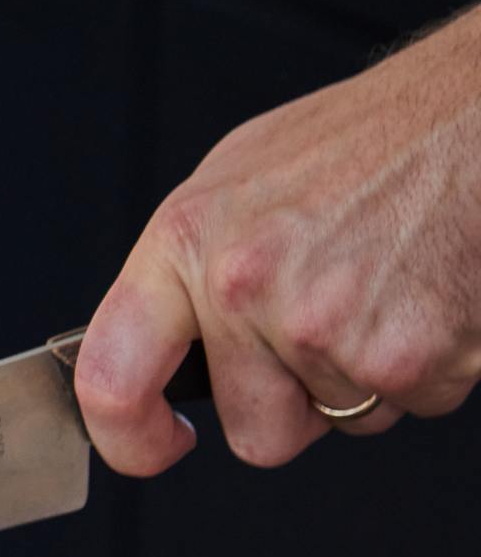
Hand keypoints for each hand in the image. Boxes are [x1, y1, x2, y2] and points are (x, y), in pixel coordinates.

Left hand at [74, 7, 480, 474]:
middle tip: (338, 318)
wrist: (475, 111)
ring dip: (374, 371)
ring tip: (392, 282)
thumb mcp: (240, 181)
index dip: (128, 441)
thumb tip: (155, 350)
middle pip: (258, 432)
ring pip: (347, 418)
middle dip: (301, 402)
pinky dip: (437, 363)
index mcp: (187, 241)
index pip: (111, 379)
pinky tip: (433, 290)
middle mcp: (244, 286)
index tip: (159, 445)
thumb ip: (192, 273)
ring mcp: (323, 325)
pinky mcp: (406, 354)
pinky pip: (418, 403)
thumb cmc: (369, 139)